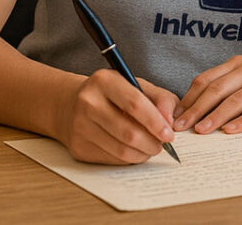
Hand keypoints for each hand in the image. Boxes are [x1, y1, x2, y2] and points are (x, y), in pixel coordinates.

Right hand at [59, 69, 178, 163]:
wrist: (71, 104)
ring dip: (142, 154)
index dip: (155, 122)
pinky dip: (128, 159)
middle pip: (128, 132)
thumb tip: (170, 122)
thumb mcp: (137, 85)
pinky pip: (111, 159)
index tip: (169, 134)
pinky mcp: (78, 147)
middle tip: (161, 145)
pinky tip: (133, 151)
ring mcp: (80, 126)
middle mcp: (88, 102)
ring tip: (150, 148)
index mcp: (104, 81)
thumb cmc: (111, 94)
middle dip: (151, 143)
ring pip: (120, 150)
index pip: (135, 104)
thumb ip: (160, 99)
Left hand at [173, 55, 241, 135]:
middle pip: (215, 90)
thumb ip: (232, 86)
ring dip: (215, 117)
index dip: (188, 98)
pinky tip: (231, 132)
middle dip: (194, 110)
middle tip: (179, 127)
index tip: (174, 116)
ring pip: (234, 100)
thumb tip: (202, 110)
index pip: (206, 80)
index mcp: (239, 63)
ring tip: (201, 132)